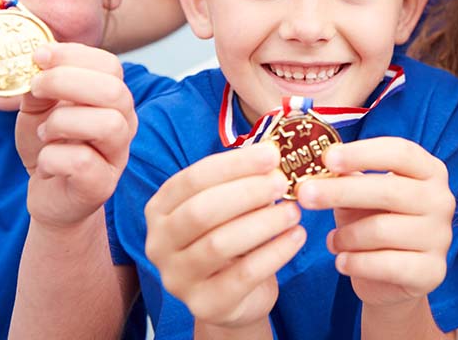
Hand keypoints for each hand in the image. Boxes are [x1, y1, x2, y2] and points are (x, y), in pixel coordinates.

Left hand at [15, 42, 136, 227]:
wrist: (51, 196)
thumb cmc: (50, 146)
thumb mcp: (38, 110)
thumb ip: (39, 88)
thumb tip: (36, 67)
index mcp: (112, 99)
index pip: (110, 66)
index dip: (74, 55)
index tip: (39, 57)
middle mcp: (124, 123)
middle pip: (114, 91)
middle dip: (67, 82)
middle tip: (36, 87)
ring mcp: (117, 155)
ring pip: (108, 125)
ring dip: (64, 122)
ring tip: (45, 132)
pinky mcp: (102, 185)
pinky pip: (83, 162)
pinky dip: (52, 157)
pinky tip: (45, 162)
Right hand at [144, 144, 304, 329]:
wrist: (232, 297)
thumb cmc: (231, 237)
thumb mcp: (228, 206)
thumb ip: (241, 181)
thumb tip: (274, 153)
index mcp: (161, 209)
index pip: (193, 178)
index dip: (234, 164)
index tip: (272, 154)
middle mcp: (160, 243)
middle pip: (201, 211)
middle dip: (247, 192)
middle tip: (283, 181)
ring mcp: (178, 277)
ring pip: (220, 244)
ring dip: (263, 222)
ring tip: (293, 210)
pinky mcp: (205, 304)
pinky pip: (244, 275)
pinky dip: (276, 252)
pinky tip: (297, 236)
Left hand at [296, 137, 454, 308]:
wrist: (391, 278)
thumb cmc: (374, 223)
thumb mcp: (361, 196)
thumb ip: (347, 179)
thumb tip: (316, 168)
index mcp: (429, 171)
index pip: (399, 152)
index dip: (362, 153)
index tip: (327, 158)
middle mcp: (442, 200)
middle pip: (389, 189)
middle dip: (341, 191)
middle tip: (305, 195)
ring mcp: (440, 237)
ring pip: (382, 229)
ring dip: (346, 236)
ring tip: (332, 241)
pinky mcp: (432, 272)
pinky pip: (385, 264)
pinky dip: (355, 263)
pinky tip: (342, 262)